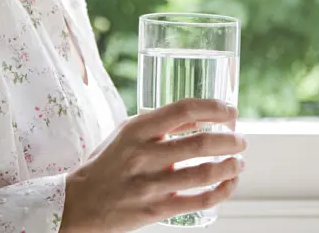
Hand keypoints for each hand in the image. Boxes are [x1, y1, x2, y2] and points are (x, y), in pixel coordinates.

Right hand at [59, 98, 246, 232]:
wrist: (78, 204)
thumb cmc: (108, 163)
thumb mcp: (127, 134)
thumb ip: (162, 124)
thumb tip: (203, 116)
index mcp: (137, 129)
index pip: (183, 109)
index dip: (214, 108)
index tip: (231, 111)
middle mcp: (143, 155)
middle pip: (200, 143)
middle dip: (230, 140)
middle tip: (241, 140)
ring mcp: (149, 184)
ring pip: (203, 174)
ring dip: (230, 166)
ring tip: (239, 162)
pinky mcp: (155, 210)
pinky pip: (198, 201)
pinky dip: (221, 192)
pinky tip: (230, 184)